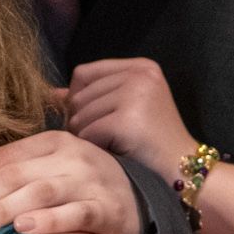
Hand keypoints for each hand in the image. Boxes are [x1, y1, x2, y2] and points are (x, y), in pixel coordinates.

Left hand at [0, 107, 145, 233]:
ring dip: (3, 210)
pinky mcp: (107, 209)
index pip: (3, 158)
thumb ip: (16, 171)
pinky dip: (47, 220)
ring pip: (39, 192)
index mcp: (53, 142)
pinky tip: (23, 229)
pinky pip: (74, 214)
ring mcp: (91, 181)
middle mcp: (72, 156)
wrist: (139, 204)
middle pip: (15, 175)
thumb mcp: (51, 170)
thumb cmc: (83, 188)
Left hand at [64, 56, 195, 177]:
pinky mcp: (127, 119)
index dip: (76, 98)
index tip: (88, 119)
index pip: (84, 73)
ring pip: (80, 115)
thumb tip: (51, 94)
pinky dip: (94, 148)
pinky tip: (111, 153)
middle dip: (80, 120)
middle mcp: (139, 74)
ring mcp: (135, 94)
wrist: (183, 167)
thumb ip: (93, 95)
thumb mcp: (127, 107)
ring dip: (86, 137)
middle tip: (99, 139)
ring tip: (108, 145)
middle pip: (79, 94)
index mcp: (140, 66)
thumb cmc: (152, 140)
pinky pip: (88, 133)